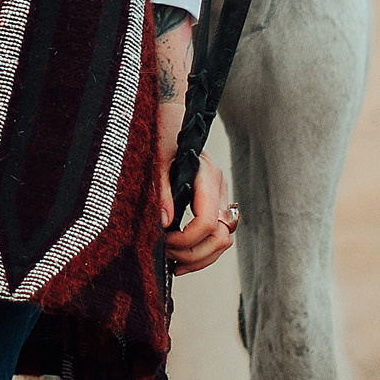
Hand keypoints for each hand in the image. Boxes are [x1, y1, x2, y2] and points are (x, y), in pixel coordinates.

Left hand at [153, 18, 237, 274]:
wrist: (172, 115)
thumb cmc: (161, 132)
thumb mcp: (155, 158)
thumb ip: (160, 190)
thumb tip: (164, 224)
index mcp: (207, 175)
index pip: (207, 222)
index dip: (186, 241)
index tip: (164, 245)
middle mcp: (219, 187)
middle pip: (221, 237)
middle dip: (194, 254)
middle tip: (166, 258)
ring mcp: (221, 195)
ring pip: (224, 239)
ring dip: (201, 257)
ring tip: (174, 264)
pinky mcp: (215, 201)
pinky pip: (218, 234)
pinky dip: (203, 250)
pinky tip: (181, 257)